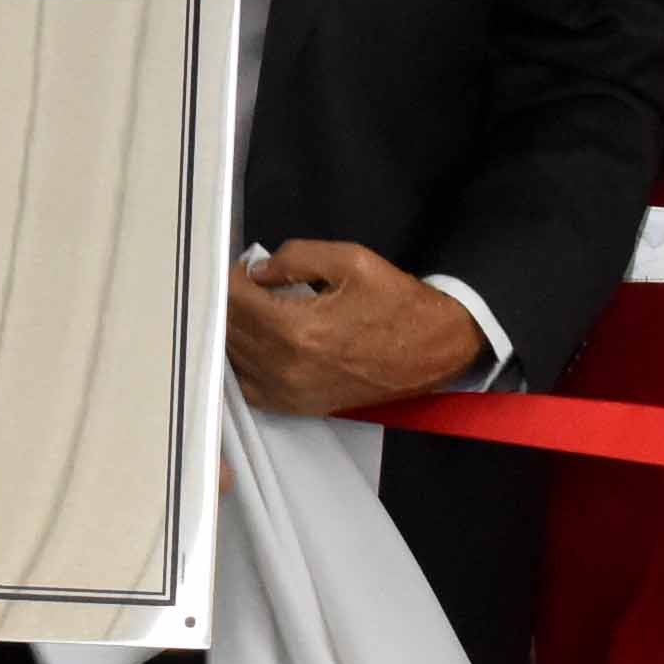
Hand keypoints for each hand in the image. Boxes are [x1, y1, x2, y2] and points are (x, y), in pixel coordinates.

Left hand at [228, 237, 480, 417]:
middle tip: (245, 282)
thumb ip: (296, 257)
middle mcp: (286, 367)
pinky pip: (248, 386)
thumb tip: (257, 269)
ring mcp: (289, 393)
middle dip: (230, 301)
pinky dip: (243, 362)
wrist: (434, 351)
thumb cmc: (397, 303)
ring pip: (233, 359)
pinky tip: (256, 341)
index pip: (234, 301)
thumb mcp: (352, 260)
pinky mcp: (296, 406)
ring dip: (234, 331)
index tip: (242, 265)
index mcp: (298, 329)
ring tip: (251, 308)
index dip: (231, 277)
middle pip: (229, 330)